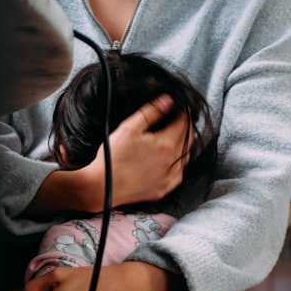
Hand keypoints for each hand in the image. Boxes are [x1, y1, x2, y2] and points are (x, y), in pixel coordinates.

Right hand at [23, 95, 192, 217]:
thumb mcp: (130, 128)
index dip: (184, 112)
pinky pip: (178, 175)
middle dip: (185, 127)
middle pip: (189, 139)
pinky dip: (177, 165)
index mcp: (167, 144)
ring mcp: (169, 179)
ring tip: (171, 138)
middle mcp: (173, 163)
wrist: (102, 187)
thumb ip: (151, 112)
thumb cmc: (113, 158)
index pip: (185, 122)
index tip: (181, 107)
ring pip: (185, 158)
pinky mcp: (163, 190)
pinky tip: (167, 161)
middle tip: (177, 119)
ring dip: (182, 146)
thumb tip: (168, 100)